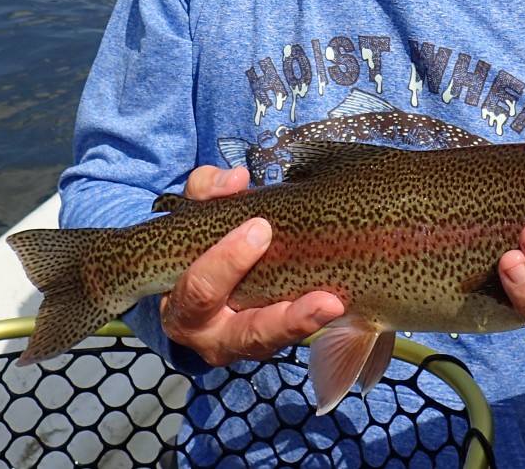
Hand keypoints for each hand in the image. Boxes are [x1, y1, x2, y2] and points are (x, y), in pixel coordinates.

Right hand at [159, 164, 344, 365]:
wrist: (198, 278)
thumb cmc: (199, 243)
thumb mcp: (194, 211)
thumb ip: (207, 189)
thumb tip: (236, 179)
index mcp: (184, 306)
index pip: (200, 290)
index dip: (227, 262)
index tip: (260, 228)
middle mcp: (212, 337)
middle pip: (246, 334)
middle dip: (282, 317)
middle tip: (320, 294)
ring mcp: (243, 346)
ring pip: (275, 343)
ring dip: (305, 326)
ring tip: (334, 306)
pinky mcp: (271, 343)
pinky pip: (293, 338)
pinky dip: (314, 323)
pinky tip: (341, 304)